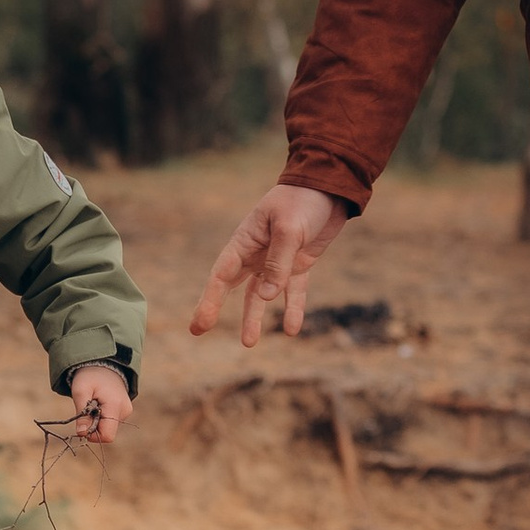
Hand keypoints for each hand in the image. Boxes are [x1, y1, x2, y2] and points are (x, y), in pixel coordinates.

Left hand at [66, 364, 133, 445]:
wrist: (103, 364)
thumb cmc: (90, 376)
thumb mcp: (80, 391)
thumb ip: (81, 414)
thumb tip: (81, 434)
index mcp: (115, 406)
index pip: (107, 435)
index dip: (93, 435)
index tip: (82, 424)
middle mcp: (125, 411)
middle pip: (107, 432)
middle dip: (93, 426)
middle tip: (86, 408)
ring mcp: (126, 411)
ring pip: (108, 427)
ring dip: (97, 420)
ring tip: (93, 403)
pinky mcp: (125, 411)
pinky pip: (111, 421)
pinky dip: (102, 417)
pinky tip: (99, 403)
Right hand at [189, 182, 349, 344]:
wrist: (330, 186)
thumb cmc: (304, 200)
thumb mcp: (289, 229)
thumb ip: (278, 263)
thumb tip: (266, 298)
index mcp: (245, 240)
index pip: (221, 274)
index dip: (210, 300)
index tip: (201, 323)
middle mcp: (256, 253)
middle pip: (231, 286)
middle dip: (215, 307)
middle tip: (198, 331)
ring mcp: (276, 260)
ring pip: (261, 294)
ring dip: (254, 317)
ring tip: (248, 343)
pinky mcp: (298, 263)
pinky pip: (293, 291)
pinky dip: (293, 308)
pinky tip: (292, 329)